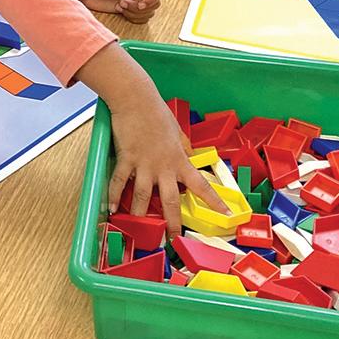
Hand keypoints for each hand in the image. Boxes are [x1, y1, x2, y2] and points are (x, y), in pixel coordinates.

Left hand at [73, 0, 163, 22]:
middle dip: (139, 7)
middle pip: (155, 3)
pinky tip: (120, 10)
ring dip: (134, 13)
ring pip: (149, 13)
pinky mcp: (131, 10)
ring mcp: (137, 1)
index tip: (140, 3)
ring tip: (120, 5)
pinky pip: (141, 19)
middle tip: (122, 2)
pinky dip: (132, 18)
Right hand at [106, 90, 229, 239]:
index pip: (201, 185)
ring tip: (138, 229)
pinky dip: (114, 195)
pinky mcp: (127, 158)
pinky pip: (119, 181)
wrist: (136, 99)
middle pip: (170, 201)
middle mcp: (164, 166)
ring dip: (140, 215)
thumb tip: (190, 155)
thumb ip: (184, 147)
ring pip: (142, 196)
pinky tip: (112, 208)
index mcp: (179, 159)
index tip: (226, 215)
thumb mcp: (177, 131)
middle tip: (173, 239)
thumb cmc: (157, 112)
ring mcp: (144, 164)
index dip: (214, 201)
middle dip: (172, 223)